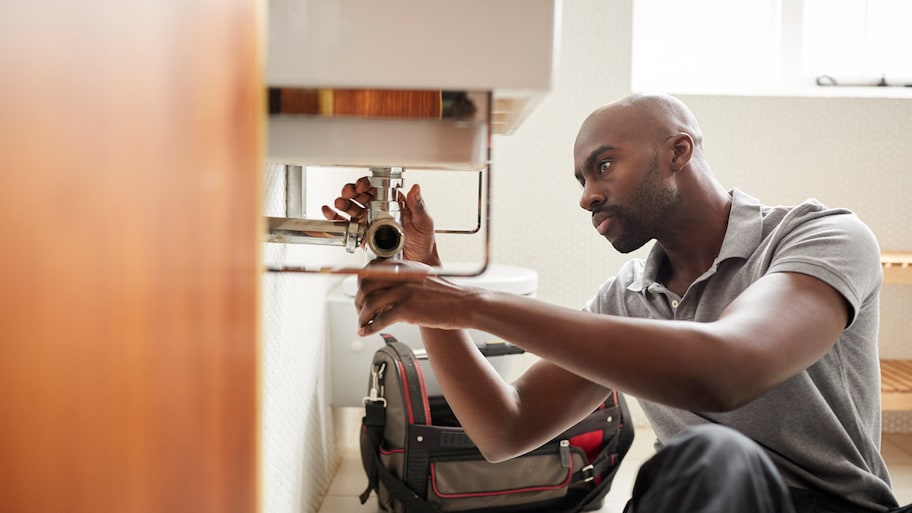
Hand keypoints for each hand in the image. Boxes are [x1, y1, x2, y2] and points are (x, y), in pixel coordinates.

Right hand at [322, 177, 439, 264]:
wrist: (419, 263)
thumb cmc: (424, 242)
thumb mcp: (424, 222)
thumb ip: (418, 206)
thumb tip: (416, 188)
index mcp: (394, 203)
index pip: (377, 188)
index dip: (367, 184)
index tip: (362, 186)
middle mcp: (380, 211)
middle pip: (361, 196)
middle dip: (351, 192)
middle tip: (348, 193)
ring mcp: (370, 223)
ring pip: (352, 208)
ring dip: (343, 203)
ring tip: (339, 203)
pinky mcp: (363, 236)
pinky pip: (348, 225)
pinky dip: (336, 218)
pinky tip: (329, 212)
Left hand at [355, 260, 476, 334]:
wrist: (465, 304)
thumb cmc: (447, 294)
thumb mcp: (423, 277)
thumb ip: (404, 279)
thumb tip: (387, 289)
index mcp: (404, 267)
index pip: (371, 268)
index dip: (361, 282)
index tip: (359, 292)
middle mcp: (401, 277)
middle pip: (365, 285)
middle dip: (357, 300)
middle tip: (359, 310)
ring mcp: (403, 292)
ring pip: (369, 303)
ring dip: (361, 316)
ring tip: (362, 324)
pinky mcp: (407, 310)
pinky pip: (380, 320)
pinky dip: (369, 328)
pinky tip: (366, 332)